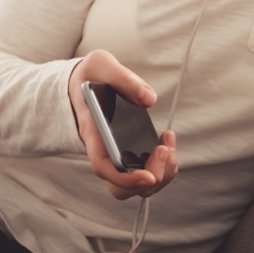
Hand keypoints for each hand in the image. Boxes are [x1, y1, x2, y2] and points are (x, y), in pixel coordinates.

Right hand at [68, 50, 178, 200]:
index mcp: (93, 132)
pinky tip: (167, 139)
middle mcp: (104, 151)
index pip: (102, 167)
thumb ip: (122, 78)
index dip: (125, 179)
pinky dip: (164, 163)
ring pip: (138, 185)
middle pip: (122, 187)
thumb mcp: (101, 64)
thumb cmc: (92, 74)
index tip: (148, 176)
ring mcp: (118, 155)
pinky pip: (148, 172)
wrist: (85, 81)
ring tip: (168, 141)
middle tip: (164, 148)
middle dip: (152, 176)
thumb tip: (149, 99)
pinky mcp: (131, 153)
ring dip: (162, 171)